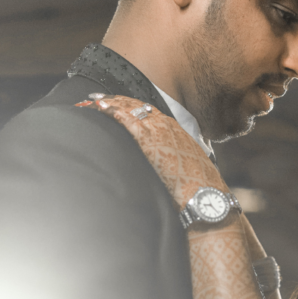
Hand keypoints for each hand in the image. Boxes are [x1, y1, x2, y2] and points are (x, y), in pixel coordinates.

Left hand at [91, 97, 223, 207]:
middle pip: (138, 108)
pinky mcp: (150, 139)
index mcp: (177, 133)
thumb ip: (173, 164)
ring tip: (92, 102)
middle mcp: (168, 127)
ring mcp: (159, 131)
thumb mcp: (187, 171)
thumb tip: (164, 171)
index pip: (150, 115)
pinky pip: (127, 119)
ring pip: (130, 109)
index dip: (132, 109)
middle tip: (97, 100)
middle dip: (117, 102)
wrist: (206, 198)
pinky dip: (112, 111)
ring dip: (110, 104)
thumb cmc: (199, 191)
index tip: (118, 106)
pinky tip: (100, 108)